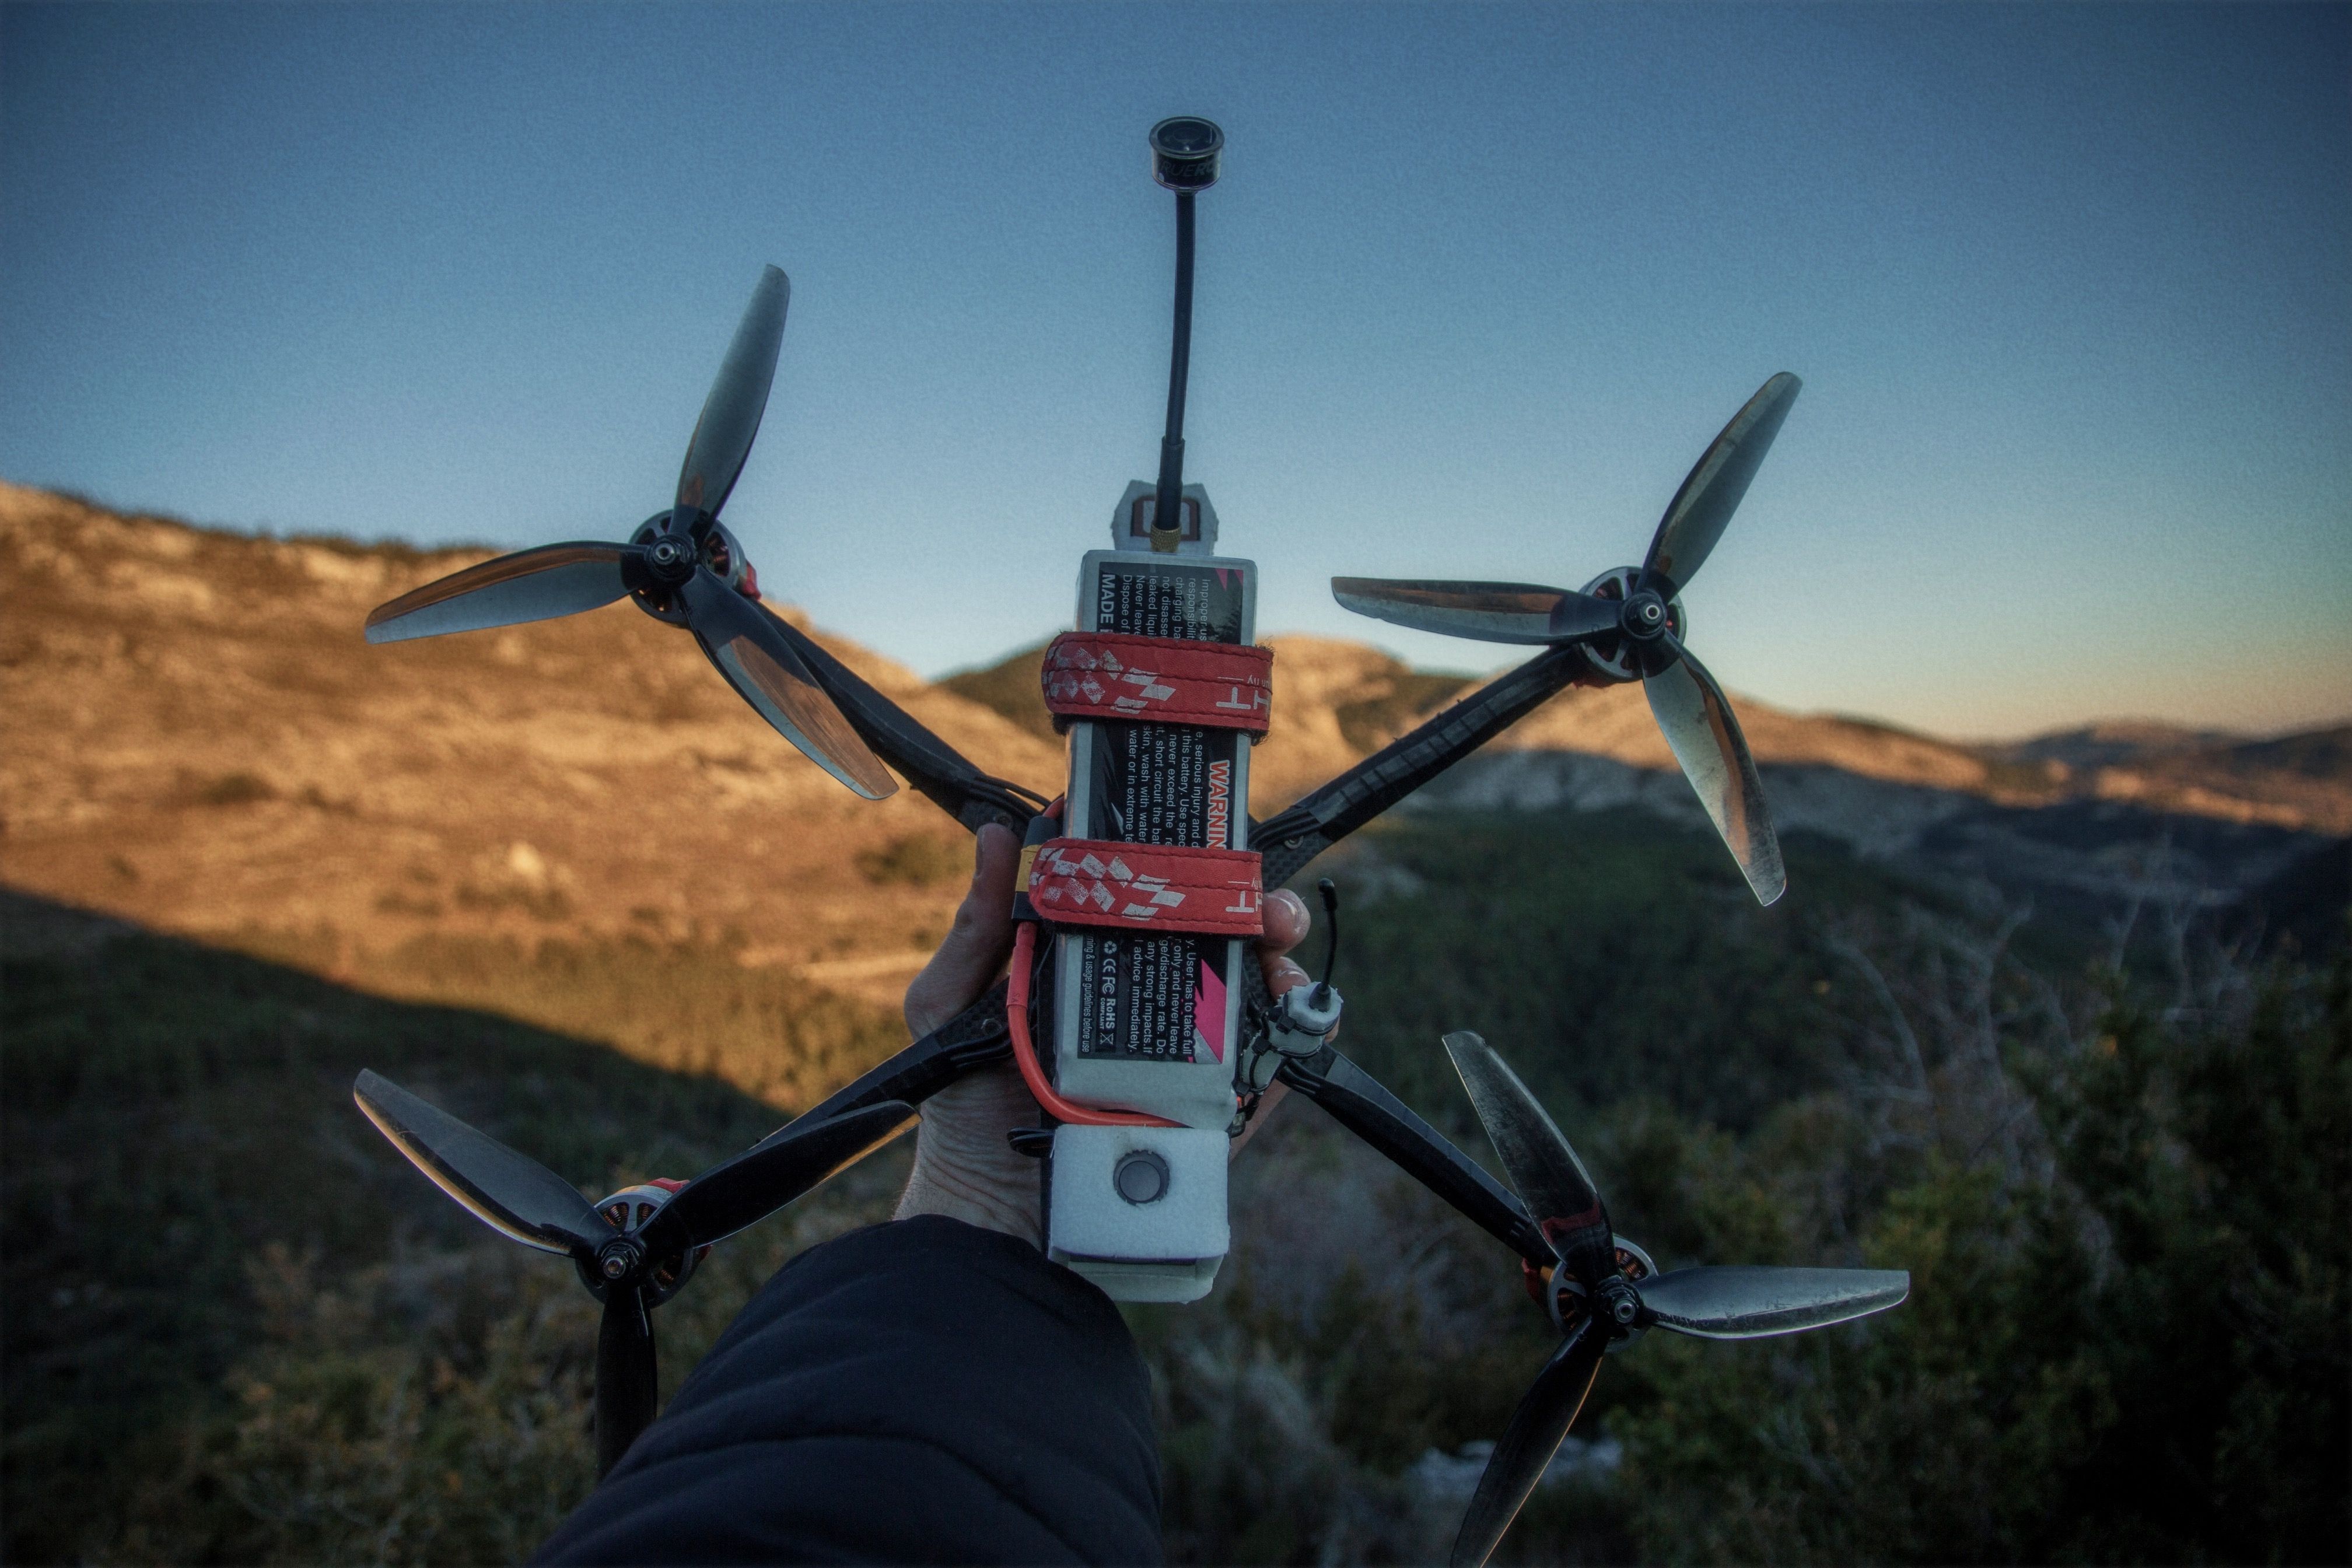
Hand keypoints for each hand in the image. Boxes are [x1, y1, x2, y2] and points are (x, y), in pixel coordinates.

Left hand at [894, 824, 1319, 1246]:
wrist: (996, 1207)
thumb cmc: (966, 1104)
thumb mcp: (952, 1002)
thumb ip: (978, 926)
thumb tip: (1000, 834)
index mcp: (1099, 960)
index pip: (1155, 894)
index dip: (1185, 859)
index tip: (1195, 837)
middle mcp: (1155, 995)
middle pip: (1224, 929)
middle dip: (1253, 900)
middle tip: (1259, 902)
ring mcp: (1195, 1047)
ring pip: (1263, 981)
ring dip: (1281, 951)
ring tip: (1274, 946)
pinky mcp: (1225, 1100)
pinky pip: (1282, 1054)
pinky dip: (1306, 1023)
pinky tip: (1294, 1007)